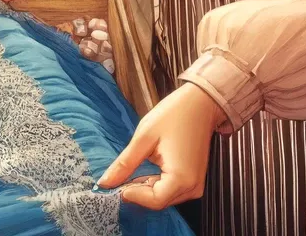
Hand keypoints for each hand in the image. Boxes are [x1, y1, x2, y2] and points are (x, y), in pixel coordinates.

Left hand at [97, 83, 225, 209]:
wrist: (200, 103)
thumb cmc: (173, 115)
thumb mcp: (144, 137)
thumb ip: (125, 163)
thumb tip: (105, 182)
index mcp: (181, 178)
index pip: (154, 201)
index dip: (133, 195)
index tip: (116, 185)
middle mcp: (192, 187)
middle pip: (159, 201)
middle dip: (138, 191)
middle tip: (122, 175)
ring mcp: (196, 185)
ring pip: (165, 197)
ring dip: (147, 188)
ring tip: (135, 168)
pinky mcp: (195, 179)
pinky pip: (172, 190)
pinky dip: (158, 183)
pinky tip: (148, 167)